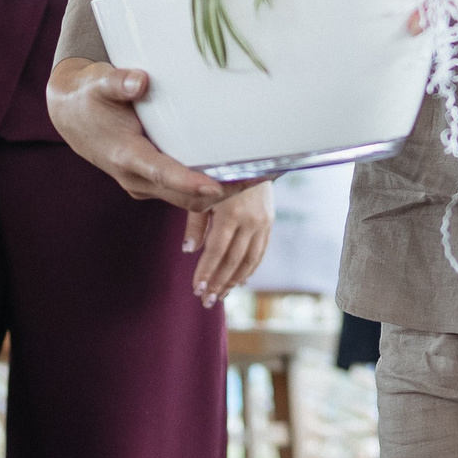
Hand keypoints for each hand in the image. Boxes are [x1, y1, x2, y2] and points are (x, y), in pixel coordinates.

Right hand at [47, 59, 244, 212]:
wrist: (73, 116)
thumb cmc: (90, 96)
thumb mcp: (98, 82)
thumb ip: (118, 81)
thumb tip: (140, 81)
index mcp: (125, 155)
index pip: (161, 173)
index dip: (189, 181)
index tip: (217, 185)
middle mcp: (136, 178)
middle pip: (185, 196)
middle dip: (224, 191)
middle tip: (262, 176)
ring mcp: (146, 185)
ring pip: (190, 201)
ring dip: (224, 193)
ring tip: (262, 176)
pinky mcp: (154, 183)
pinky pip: (187, 194)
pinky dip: (213, 187)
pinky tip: (240, 174)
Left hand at [186, 180, 271, 306]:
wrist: (251, 157)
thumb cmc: (218, 174)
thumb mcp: (202, 194)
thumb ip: (195, 223)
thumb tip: (188, 250)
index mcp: (231, 213)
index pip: (216, 251)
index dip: (206, 272)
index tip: (197, 289)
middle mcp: (250, 220)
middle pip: (233, 260)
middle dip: (219, 283)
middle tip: (207, 301)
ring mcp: (263, 222)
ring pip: (249, 260)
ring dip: (234, 280)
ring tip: (221, 295)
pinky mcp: (269, 221)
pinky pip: (260, 251)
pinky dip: (250, 268)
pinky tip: (240, 280)